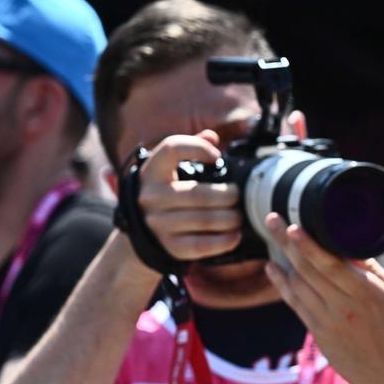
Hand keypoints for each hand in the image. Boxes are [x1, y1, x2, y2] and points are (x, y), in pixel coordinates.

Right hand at [134, 130, 241, 262]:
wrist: (144, 231)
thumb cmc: (167, 192)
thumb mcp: (170, 169)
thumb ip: (190, 148)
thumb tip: (212, 136)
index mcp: (152, 171)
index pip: (171, 149)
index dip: (197, 148)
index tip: (217, 157)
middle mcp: (151, 196)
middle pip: (199, 193)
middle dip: (228, 195)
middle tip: (237, 195)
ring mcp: (158, 223)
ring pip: (205, 219)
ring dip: (231, 218)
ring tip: (239, 215)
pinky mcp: (170, 247)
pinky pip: (203, 244)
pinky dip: (225, 240)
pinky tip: (236, 235)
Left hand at [262, 214, 383, 383]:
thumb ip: (374, 272)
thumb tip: (351, 245)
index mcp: (367, 295)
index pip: (331, 266)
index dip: (309, 246)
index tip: (294, 227)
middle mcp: (343, 308)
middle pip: (308, 270)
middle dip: (287, 243)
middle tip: (272, 219)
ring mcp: (327, 322)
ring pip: (297, 285)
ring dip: (283, 259)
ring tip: (274, 236)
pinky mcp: (317, 334)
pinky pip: (295, 304)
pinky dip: (281, 284)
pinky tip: (272, 268)